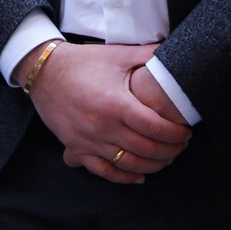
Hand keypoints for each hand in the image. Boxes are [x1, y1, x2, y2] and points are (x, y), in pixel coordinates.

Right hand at [21, 43, 191, 183]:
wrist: (44, 72)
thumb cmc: (83, 62)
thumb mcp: (117, 55)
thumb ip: (148, 55)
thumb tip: (174, 51)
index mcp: (115, 103)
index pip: (154, 127)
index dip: (175, 133)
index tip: (186, 132)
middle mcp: (102, 126)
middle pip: (145, 149)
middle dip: (169, 150)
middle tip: (181, 145)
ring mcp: (88, 140)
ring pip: (128, 164)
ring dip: (152, 166)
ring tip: (166, 159)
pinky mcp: (76, 148)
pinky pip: (103, 171)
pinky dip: (123, 178)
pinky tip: (139, 177)